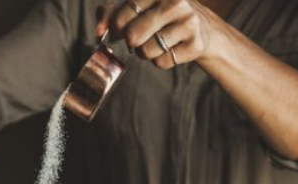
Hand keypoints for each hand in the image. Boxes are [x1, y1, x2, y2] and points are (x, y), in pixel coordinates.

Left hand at [96, 0, 212, 69]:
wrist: (199, 25)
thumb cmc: (159, 14)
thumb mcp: (136, 6)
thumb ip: (112, 13)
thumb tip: (98, 31)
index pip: (121, 17)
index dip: (116, 29)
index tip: (121, 30)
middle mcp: (175, 1)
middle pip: (133, 36)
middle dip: (132, 41)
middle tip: (141, 36)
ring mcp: (188, 22)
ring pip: (146, 52)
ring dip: (146, 52)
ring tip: (158, 40)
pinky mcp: (195, 44)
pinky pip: (162, 62)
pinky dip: (160, 60)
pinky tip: (170, 48)